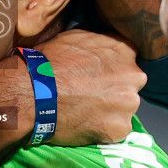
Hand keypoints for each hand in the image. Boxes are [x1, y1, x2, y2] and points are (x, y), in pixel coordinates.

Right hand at [38, 30, 144, 145]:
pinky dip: (103, 129)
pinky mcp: (119, 128)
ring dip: (110, 110)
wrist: (34, 93)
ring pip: (124, 109)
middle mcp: (133, 76)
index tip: (98, 76)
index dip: (111, 69)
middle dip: (114, 90)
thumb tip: (102, 43)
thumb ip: (98, 42)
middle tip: (90, 95)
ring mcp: (128, 104)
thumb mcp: (75, 37)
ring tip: (85, 111)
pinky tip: (85, 124)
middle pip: (129, 85)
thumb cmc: (49, 64)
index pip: (126, 60)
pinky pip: (116, 130)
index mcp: (124, 51)